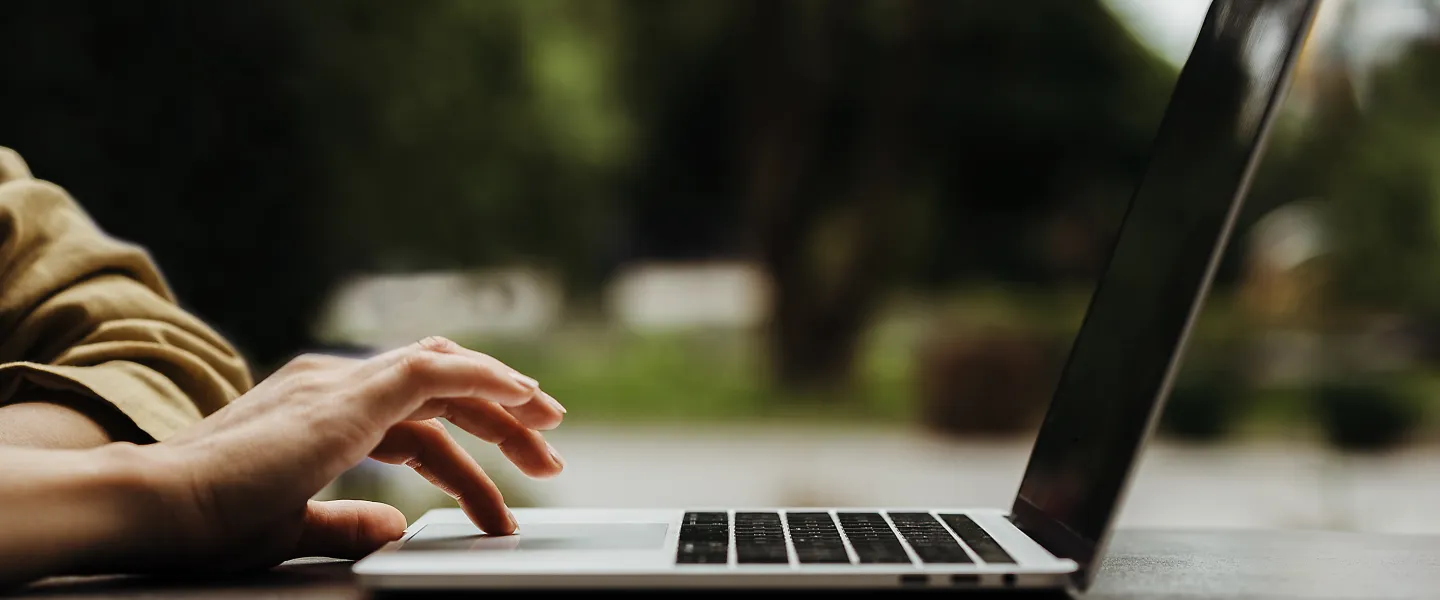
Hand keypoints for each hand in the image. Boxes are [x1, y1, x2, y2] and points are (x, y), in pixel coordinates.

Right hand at [116, 336, 565, 572]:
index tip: (509, 464)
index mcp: (320, 409)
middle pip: (439, 389)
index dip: (467, 439)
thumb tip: (393, 525)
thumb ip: (346, 521)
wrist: (156, 509)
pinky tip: (521, 396)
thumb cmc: (206, 521)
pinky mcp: (347, 398)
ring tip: (549, 430)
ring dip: (505, 403)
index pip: (415, 416)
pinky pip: (435, 372)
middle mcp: (333, 384)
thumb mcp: (293, 522)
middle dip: (500, 415)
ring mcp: (339, 385)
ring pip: (447, 377)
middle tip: (548, 441)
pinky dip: (485, 380)